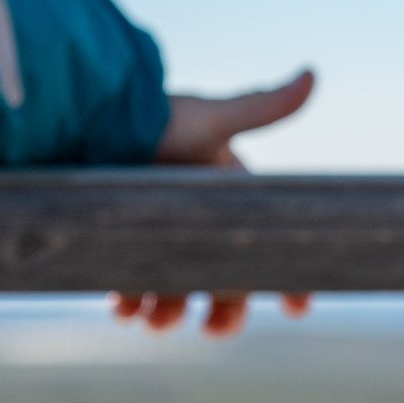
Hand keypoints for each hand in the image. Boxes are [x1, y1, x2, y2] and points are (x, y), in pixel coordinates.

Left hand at [112, 69, 315, 336]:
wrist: (90, 117)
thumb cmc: (156, 118)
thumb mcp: (212, 119)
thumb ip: (263, 107)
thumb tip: (313, 73)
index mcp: (228, 191)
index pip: (267, 241)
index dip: (287, 276)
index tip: (296, 308)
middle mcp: (196, 214)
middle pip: (221, 276)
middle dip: (222, 309)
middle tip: (213, 330)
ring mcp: (157, 227)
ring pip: (173, 285)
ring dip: (168, 311)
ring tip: (154, 322)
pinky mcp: (118, 236)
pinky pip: (130, 279)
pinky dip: (129, 299)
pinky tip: (122, 308)